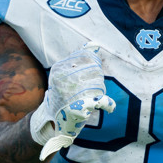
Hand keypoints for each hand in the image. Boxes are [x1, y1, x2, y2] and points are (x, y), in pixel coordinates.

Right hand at [30, 42, 115, 160]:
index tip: (90, 74)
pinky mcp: (80, 108)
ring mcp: (70, 93)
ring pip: (99, 84)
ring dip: (100, 90)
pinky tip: (108, 105)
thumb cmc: (62, 92)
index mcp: (59, 68)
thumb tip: (94, 43)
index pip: (87, 58)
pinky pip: (102, 101)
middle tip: (90, 88)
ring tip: (92, 96)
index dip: (94, 65)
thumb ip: (80, 57)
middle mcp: (63, 80)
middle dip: (97, 79)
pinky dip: (108, 104)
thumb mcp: (65, 72)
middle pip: (95, 71)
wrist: (54, 118)